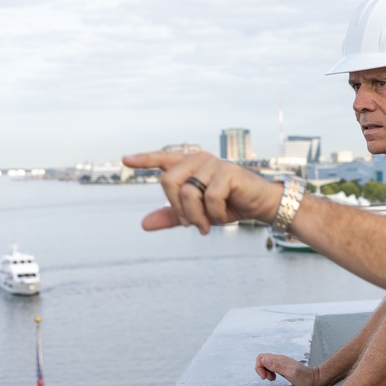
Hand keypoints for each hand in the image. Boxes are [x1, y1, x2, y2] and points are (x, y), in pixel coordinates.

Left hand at [123, 150, 280, 234]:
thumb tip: (143, 224)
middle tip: (190, 224)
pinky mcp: (227, 173)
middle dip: (177, 208)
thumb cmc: (228, 206)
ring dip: (196, 216)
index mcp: (189, 165)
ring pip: (187, 193)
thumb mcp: (197, 214)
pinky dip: (214, 214)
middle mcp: (198, 160)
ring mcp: (213, 164)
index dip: (144, 159)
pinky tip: (223, 216)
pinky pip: (209, 198)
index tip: (125, 160)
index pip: (162, 159)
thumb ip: (172, 216)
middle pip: (168, 182)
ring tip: (206, 226)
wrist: (259, 206)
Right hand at [255, 353, 320, 385]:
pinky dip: (270, 373)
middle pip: (262, 360)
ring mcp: (282, 364)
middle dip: (261, 370)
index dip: (259, 367)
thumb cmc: (305, 378)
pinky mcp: (284, 369)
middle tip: (268, 379)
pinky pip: (272, 368)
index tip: (264, 377)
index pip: (261, 357)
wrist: (316, 380)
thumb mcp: (290, 373)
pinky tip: (274, 378)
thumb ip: (277, 366)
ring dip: (265, 372)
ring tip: (272, 379)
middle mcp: (280, 360)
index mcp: (280, 360)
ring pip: (266, 364)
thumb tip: (264, 360)